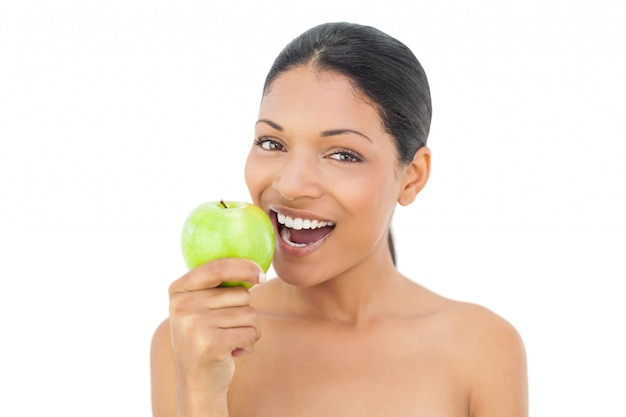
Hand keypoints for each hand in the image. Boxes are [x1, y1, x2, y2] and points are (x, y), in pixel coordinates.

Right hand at [168, 258, 264, 396]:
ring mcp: (195, 325)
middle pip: (240, 293)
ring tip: (229, 341)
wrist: (197, 384)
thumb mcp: (199, 307)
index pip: (217, 267)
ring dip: (249, 329)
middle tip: (227, 328)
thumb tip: (253, 265)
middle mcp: (182, 306)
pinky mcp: (211, 344)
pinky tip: (233, 352)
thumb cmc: (206, 338)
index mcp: (178, 290)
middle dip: (245, 311)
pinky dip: (250, 343)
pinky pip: (251, 332)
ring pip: (249, 313)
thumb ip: (215, 285)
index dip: (243, 267)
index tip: (261, 274)